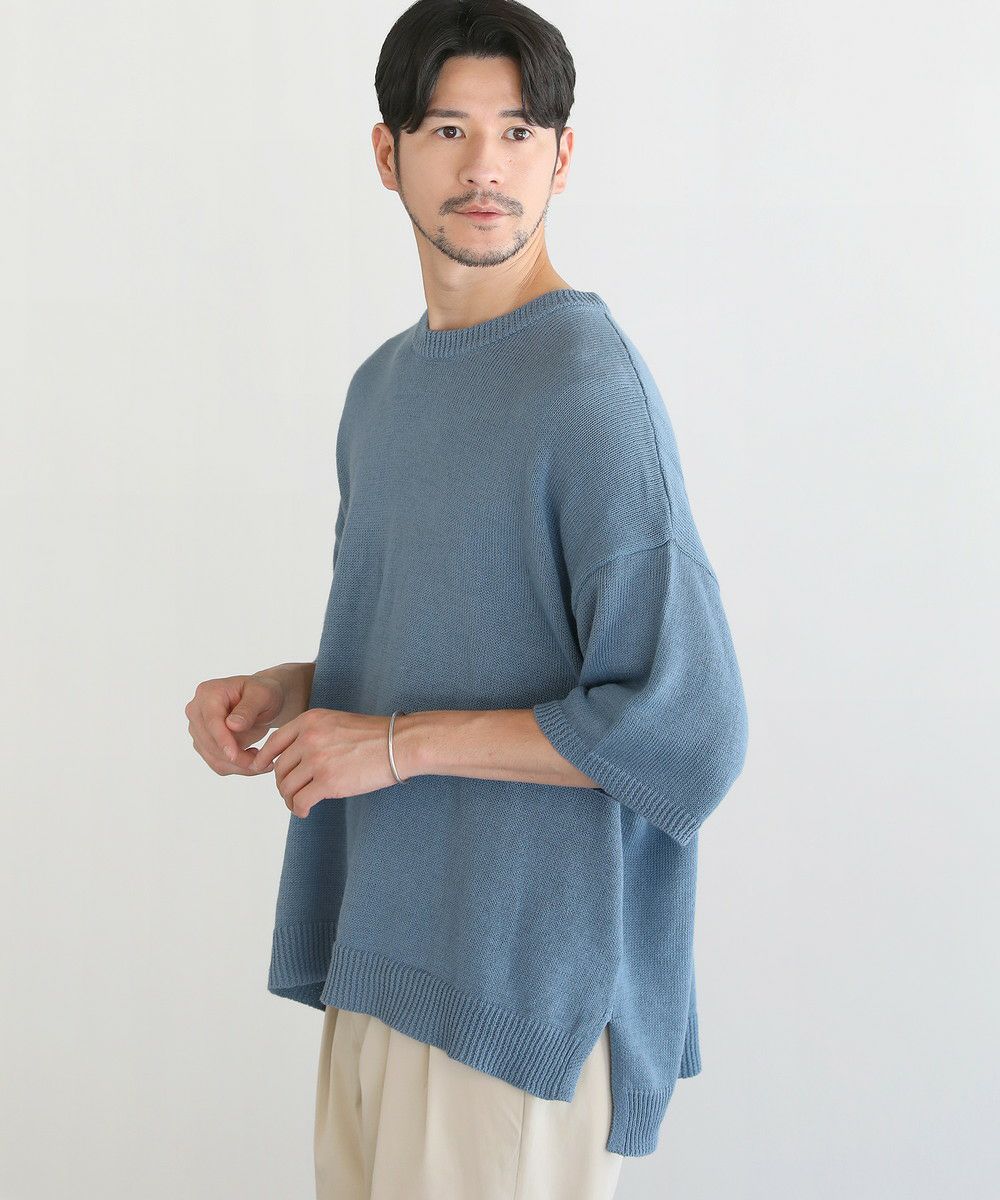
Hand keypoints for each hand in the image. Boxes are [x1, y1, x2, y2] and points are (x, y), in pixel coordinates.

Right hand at [185, 673, 285, 774]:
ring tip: (262, 761)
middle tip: (265, 762)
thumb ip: (249, 708)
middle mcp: (196, 711)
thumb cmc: (263, 693)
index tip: (235, 756)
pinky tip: (252, 759)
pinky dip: (236, 768)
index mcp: (208, 693)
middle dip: (236, 757)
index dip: (222, 740)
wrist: (261, 701)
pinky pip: (216, 763)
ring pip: (213, 757)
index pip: (211, 722)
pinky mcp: (203, 744)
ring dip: (238, 766)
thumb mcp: (263, 695)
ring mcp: (197, 729)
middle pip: (210, 743)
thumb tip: (232, 725)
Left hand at [251, 708, 403, 816]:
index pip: (274, 742)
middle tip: (291, 792)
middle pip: (279, 768)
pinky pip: (300, 801)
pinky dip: (299, 809)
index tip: (262, 770)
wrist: (398, 744)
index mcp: (310, 720)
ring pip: (286, 787)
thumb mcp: (336, 722)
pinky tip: (305, 811)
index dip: (264, 759)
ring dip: (290, 799)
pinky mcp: (328, 782)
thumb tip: (294, 758)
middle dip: (282, 783)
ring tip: (299, 804)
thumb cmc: (373, 736)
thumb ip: (312, 734)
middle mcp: (309, 738)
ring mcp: (317, 760)